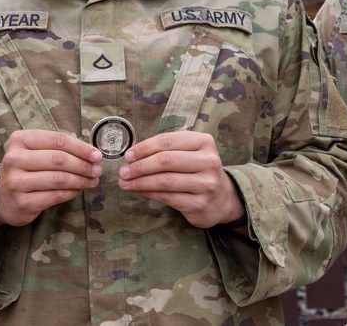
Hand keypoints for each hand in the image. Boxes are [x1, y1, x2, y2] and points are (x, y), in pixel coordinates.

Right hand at [0, 129, 101, 228]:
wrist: (3, 199)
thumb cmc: (25, 169)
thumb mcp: (34, 151)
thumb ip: (58, 148)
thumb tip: (91, 154)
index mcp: (19, 140)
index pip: (57, 140)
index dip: (80, 147)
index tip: (96, 155)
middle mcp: (14, 159)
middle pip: (58, 159)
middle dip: (83, 165)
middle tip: (97, 170)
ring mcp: (16, 182)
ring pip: (59, 179)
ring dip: (81, 180)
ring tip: (93, 181)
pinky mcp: (23, 202)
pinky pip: (55, 195)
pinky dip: (72, 192)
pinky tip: (79, 190)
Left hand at [117, 131, 244, 228]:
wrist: (223, 198)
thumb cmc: (198, 170)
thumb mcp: (189, 152)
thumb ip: (166, 149)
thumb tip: (133, 155)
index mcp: (204, 142)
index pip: (167, 141)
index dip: (144, 147)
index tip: (128, 155)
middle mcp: (208, 162)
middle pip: (165, 161)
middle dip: (140, 166)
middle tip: (123, 171)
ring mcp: (205, 184)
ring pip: (165, 181)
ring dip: (140, 182)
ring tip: (125, 183)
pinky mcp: (199, 204)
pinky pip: (167, 197)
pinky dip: (149, 193)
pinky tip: (139, 191)